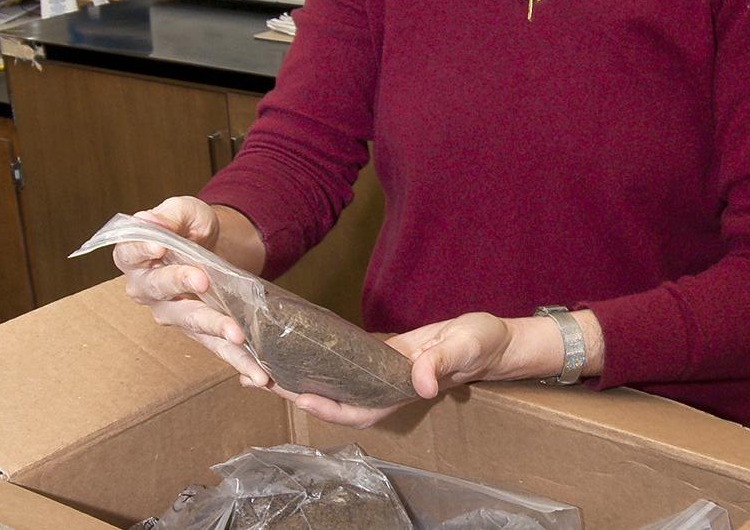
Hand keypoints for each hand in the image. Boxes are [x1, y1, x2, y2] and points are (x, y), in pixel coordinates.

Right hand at [114, 196, 270, 387]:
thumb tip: (150, 221)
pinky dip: (239, 362)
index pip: (131, 253)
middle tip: (204, 281)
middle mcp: (149, 291)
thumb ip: (169, 216)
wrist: (211, 244)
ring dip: (216, 330)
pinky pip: (217, 347)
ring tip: (238, 337)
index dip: (144, 250)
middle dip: (183, 287)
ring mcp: (174, 314)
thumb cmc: (188, 227)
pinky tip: (258, 376)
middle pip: (162, 291)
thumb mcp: (183, 211)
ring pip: (192, 324)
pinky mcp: (200, 330)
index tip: (160, 246)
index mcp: (135, 258)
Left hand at [269, 312, 516, 428]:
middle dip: (298, 391)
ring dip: (303, 374)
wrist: (491, 339)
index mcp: (404, 389)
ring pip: (338, 380)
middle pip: (337, 398)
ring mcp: (384, 371)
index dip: (330, 407)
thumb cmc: (482, 344)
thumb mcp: (466, 347)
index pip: (360, 409)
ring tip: (263, 362)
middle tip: (258, 377)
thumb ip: (443, 363)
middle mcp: (388, 385)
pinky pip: (348, 359)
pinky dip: (323, 355)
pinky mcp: (385, 353)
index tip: (302, 395)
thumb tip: (421, 382)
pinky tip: (299, 345)